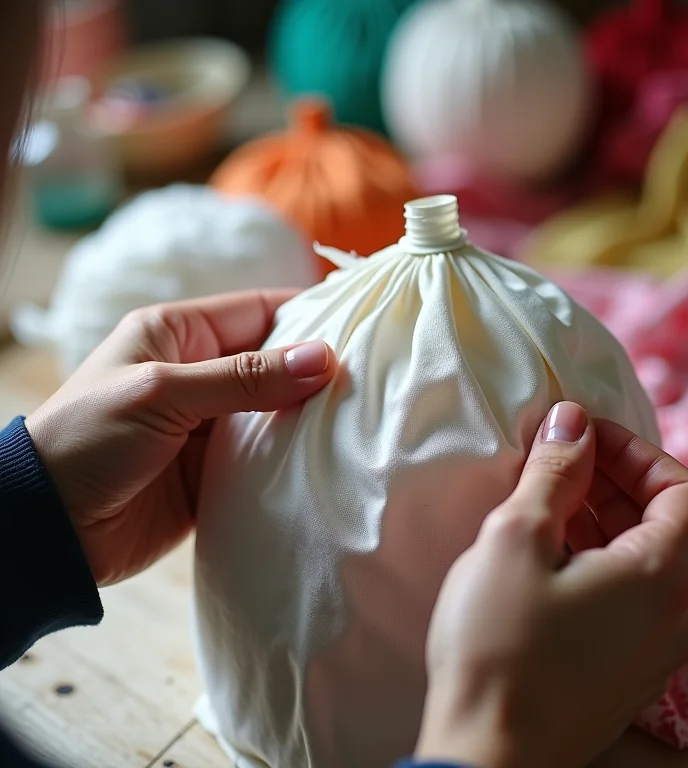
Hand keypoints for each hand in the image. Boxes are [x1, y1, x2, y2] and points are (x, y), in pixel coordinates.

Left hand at [25, 290, 335, 585]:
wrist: (49, 528)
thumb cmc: (87, 439)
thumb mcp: (162, 393)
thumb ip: (243, 378)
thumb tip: (323, 357)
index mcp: (180, 335)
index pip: (260, 311)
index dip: (310, 316)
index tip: (362, 327)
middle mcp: (201, 374)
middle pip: (276, 363)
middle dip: (319, 371)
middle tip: (375, 379)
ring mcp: (212, 425)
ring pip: (278, 411)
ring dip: (312, 417)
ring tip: (365, 418)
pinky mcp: (217, 470)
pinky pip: (268, 456)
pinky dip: (296, 457)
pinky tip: (332, 458)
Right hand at [416, 402, 687, 767]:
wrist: (485, 753)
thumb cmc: (499, 641)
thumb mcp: (518, 537)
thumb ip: (554, 472)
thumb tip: (572, 420)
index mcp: (660, 577)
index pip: (684, 490)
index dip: (636, 452)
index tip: (583, 436)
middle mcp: (673, 616)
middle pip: (663, 524)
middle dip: (611, 482)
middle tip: (553, 462)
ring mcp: (652, 653)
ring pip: (639, 562)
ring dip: (599, 520)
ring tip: (540, 506)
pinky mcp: (623, 674)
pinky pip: (623, 598)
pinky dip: (594, 561)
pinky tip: (543, 561)